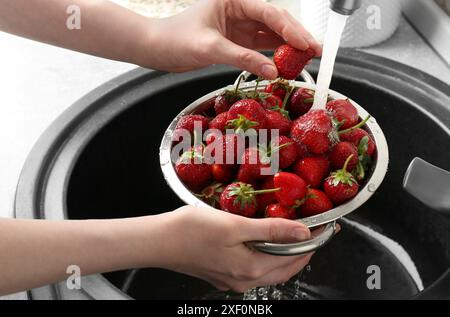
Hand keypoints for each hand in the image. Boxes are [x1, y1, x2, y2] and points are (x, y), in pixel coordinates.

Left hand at [142, 0, 321, 78]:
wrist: (158, 48)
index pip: (269, 12)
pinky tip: (287, 62)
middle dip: (296, 36)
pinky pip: (262, 46)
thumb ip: (242, 58)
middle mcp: (239, 9)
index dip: (291, 29)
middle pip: (276, 21)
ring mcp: (239, 25)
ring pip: (271, 33)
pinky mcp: (237, 40)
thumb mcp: (210, 48)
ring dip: (289, 46)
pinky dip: (275, 54)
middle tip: (316, 51)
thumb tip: (272, 72)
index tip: (307, 43)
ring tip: (308, 58)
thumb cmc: (176, 39)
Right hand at [151, 205, 314, 291]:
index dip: (313, 242)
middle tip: (314, 231)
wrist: (160, 241)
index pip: (295, 258)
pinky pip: (256, 268)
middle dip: (304, 251)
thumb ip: (271, 230)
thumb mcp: (235, 226)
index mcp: (251, 269)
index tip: (325, 228)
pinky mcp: (223, 274)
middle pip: (286, 268)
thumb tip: (303, 232)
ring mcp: (233, 280)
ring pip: (271, 270)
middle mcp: (245, 280)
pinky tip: (265, 241)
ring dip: (286, 254)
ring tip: (294, 234)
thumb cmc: (192, 231)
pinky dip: (268, 256)